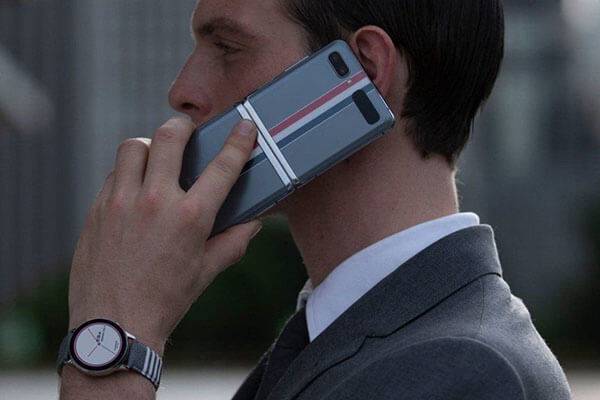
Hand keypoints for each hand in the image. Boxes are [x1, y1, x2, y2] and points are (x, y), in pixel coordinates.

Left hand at [68, 117, 261, 354]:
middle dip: (183, 125)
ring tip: (157, 158)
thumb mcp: (206, 272)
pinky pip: (113, 174)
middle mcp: (154, 201)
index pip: (222, 167)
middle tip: (189, 130)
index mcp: (190, 217)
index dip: (238, 141)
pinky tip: (135, 189)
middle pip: (169, 137)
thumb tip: (254, 224)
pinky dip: (128, 173)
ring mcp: (121, 202)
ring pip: (133, 147)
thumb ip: (233, 242)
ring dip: (149, 146)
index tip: (245, 125)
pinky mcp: (97, 210)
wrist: (113, 326)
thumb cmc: (165, 301)